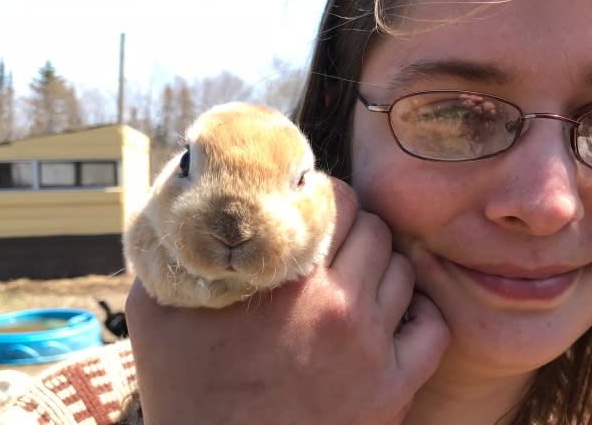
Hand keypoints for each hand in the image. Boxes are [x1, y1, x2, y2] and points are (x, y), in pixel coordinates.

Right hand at [125, 178, 449, 424]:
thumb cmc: (187, 394)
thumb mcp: (158, 311)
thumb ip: (178, 248)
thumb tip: (191, 197)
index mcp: (285, 277)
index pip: (336, 201)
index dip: (325, 200)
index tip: (312, 213)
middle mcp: (337, 305)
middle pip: (375, 230)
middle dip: (354, 230)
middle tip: (333, 248)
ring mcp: (371, 347)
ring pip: (403, 270)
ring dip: (382, 267)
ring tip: (355, 283)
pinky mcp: (394, 388)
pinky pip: (433, 327)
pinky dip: (417, 313)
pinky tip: (390, 318)